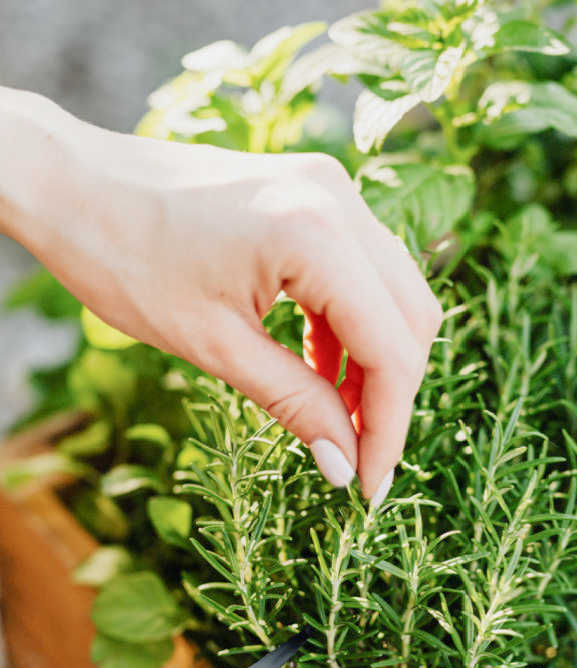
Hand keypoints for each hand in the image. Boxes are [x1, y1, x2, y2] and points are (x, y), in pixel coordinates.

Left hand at [0, 90, 441, 502]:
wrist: (72, 182)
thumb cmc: (123, 258)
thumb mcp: (212, 345)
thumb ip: (293, 402)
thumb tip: (344, 464)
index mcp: (314, 235)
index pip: (392, 348)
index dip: (389, 425)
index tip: (369, 485)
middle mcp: (338, 201)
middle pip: (412, 318)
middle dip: (390, 396)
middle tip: (357, 455)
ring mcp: (332, 189)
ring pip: (396, 294)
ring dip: (376, 362)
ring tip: (334, 416)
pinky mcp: (317, 194)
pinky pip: (363, 271)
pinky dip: (354, 326)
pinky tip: (321, 366)